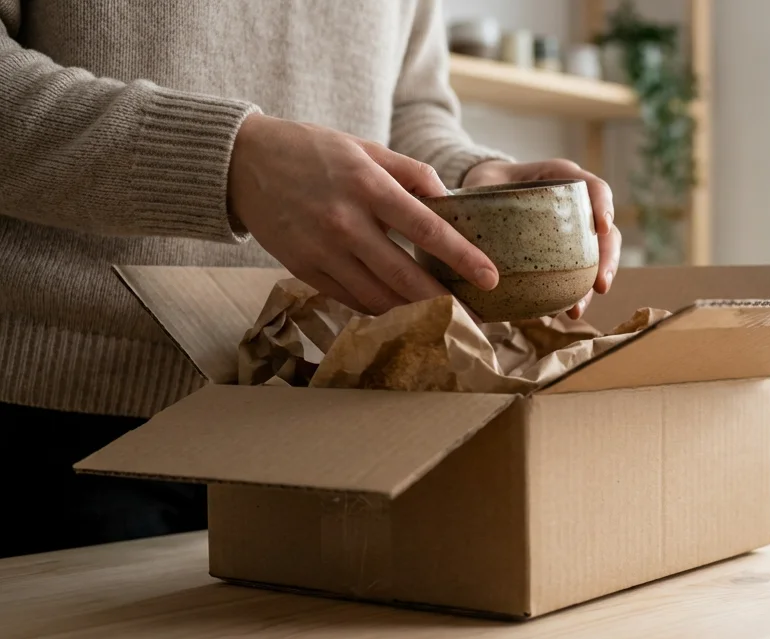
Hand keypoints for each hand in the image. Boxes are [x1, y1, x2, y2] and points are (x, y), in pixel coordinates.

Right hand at [228, 114, 497, 314]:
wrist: (241, 163)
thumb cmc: (312, 151)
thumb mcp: (364, 148)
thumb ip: (409, 172)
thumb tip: (446, 199)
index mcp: (367, 186)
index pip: (426, 228)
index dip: (462, 257)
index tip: (491, 279)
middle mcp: (345, 223)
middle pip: (404, 275)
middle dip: (445, 303)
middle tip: (476, 322)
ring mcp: (321, 251)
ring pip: (378, 297)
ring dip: (414, 313)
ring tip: (445, 322)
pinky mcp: (303, 270)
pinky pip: (350, 299)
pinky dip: (379, 308)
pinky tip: (402, 313)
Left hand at [462, 159, 619, 319]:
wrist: (483, 195)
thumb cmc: (484, 185)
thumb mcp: (479, 184)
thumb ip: (472, 197)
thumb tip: (451, 226)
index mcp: (560, 179)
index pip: (593, 187)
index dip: (602, 205)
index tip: (601, 227)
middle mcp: (575, 207)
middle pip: (607, 230)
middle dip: (608, 259)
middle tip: (601, 285)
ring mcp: (575, 233)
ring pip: (598, 257)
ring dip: (593, 284)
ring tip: (577, 310)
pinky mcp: (566, 255)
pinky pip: (578, 273)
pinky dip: (575, 293)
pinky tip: (563, 312)